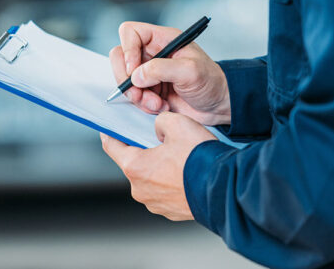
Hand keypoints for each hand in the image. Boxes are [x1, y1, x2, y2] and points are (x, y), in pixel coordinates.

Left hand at [101, 112, 215, 220]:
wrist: (224, 189)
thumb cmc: (200, 160)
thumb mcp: (178, 124)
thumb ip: (161, 121)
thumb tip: (159, 128)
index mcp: (135, 167)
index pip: (111, 147)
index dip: (110, 133)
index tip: (109, 129)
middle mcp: (140, 189)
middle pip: (134, 163)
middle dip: (146, 150)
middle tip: (163, 140)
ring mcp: (155, 203)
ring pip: (151, 178)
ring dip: (160, 167)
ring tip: (181, 158)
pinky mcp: (171, 212)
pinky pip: (165, 191)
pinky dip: (172, 182)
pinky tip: (187, 172)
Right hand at [109, 21, 230, 125]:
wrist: (218, 105)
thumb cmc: (211, 82)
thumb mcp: (190, 71)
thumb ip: (161, 69)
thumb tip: (136, 75)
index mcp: (162, 39)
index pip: (130, 32)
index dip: (127, 49)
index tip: (134, 70)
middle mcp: (152, 53)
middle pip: (120, 56)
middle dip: (126, 78)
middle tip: (139, 94)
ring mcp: (148, 72)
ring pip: (125, 79)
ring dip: (137, 96)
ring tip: (157, 104)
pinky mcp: (148, 90)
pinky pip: (133, 95)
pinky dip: (142, 104)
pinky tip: (160, 106)